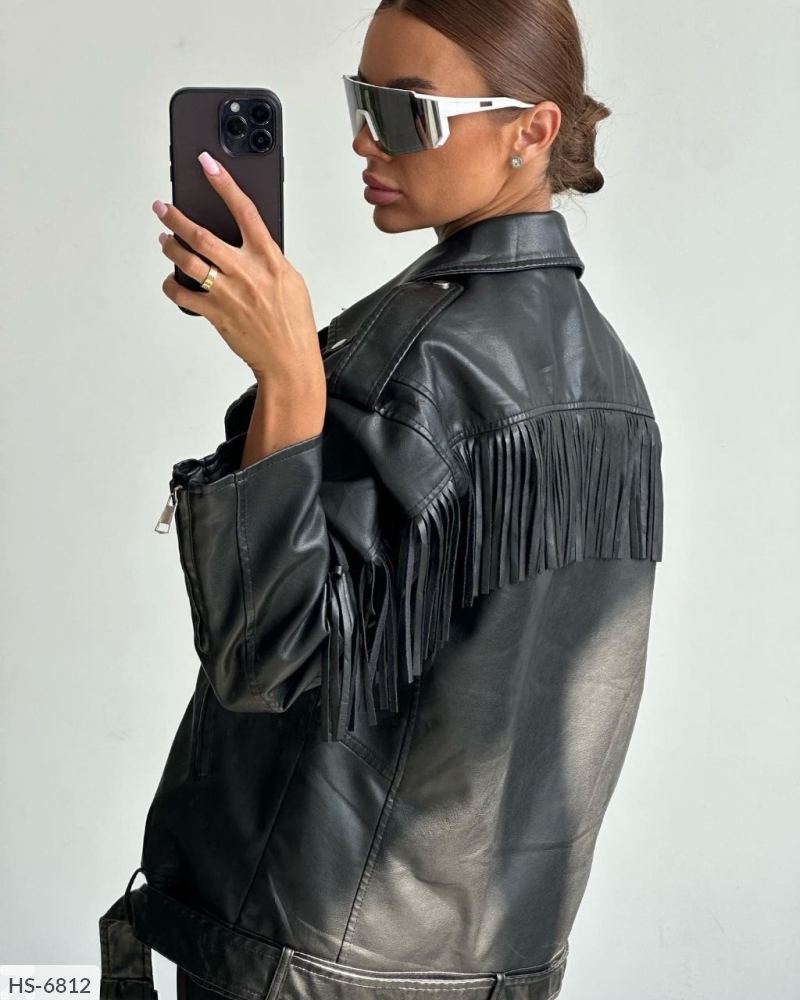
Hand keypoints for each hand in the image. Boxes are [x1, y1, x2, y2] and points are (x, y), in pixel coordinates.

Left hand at [153, 151, 322, 385]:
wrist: (288, 359)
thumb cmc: (293, 323)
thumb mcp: (291, 281)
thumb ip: (268, 258)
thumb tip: (250, 246)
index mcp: (268, 259)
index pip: (244, 210)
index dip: (224, 183)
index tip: (208, 165)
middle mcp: (245, 271)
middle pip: (201, 234)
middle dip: (176, 217)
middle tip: (163, 207)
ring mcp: (227, 292)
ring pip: (187, 260)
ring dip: (169, 246)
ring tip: (164, 240)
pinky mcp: (214, 313)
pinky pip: (181, 294)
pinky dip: (172, 285)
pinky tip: (172, 280)